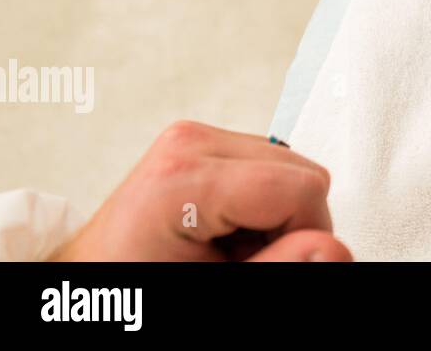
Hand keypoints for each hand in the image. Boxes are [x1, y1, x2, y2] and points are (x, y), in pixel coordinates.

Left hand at [51, 122, 351, 261]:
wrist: (95, 280)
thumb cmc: (133, 292)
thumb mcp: (213, 290)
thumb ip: (278, 269)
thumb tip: (335, 250)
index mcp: (183, 175)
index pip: (302, 188)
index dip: (306, 237)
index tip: (271, 265)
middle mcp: (190, 141)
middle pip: (302, 173)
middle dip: (291, 226)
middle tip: (243, 261)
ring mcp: (194, 137)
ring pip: (292, 169)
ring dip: (277, 218)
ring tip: (229, 251)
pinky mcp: (201, 144)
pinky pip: (270, 168)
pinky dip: (262, 207)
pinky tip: (227, 234)